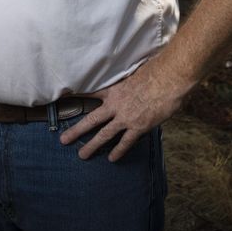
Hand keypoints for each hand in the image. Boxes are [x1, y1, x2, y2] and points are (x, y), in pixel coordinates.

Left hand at [58, 61, 183, 161]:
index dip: (78, 97)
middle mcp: (116, 105)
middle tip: (63, 140)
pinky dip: (118, 151)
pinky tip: (112, 158)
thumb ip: (129, 80)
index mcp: (114, 90)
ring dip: (92, 145)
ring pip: (104, 134)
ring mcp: (125, 118)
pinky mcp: (138, 126)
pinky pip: (126, 142)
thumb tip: (132, 79)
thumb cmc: (155, 71)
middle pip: (91, 119)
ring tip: (82, 155)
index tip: (65, 99)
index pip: (91, 94)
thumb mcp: (135, 72)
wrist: (168, 79)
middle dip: (76, 130)